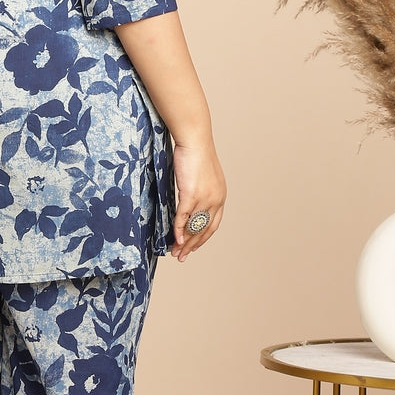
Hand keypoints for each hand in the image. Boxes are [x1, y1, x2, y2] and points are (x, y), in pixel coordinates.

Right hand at [170, 142, 225, 261]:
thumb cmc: (195, 153)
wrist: (195, 139)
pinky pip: (184, 217)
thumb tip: (187, 202)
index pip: (213, 224)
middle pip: (204, 230)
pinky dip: (178, 230)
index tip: (193, 246)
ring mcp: (204, 198)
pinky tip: (174, 238)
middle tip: (182, 256)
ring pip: (194, 226)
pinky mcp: (191, 194)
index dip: (202, 238)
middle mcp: (215, 200)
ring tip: (175, 251)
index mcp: (220, 196)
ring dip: (184, 242)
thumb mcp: (200, 176)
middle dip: (192, 245)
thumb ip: (197, 191)